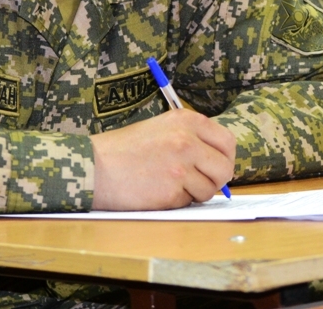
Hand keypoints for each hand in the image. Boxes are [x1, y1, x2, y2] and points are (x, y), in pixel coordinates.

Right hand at [90, 110, 235, 210]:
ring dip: (194, 192)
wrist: (95, 167)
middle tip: (202, 182)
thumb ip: (192, 138)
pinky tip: (158, 191)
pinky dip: (177, 201)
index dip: (224, 158)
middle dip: (217, 180)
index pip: (227, 142)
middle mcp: (188, 141)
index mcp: (187, 121)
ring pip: (209, 189)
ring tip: (170, 184)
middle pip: (225, 168)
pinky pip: (188, 202)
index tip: (216, 166)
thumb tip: (219, 160)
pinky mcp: (171, 191)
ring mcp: (181, 167)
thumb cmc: (125, 149)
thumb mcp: (162, 128)